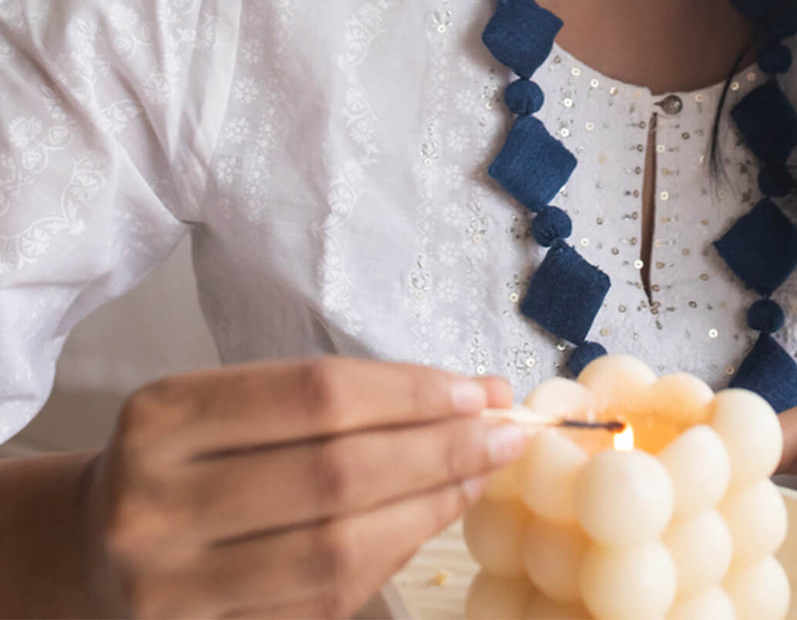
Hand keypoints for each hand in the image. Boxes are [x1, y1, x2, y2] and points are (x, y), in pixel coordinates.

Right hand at [78, 357, 522, 618]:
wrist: (100, 539)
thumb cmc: (193, 451)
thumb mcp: (234, 403)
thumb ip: (340, 399)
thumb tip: (473, 396)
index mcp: (165, 416)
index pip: (316, 394)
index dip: (411, 392)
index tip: (479, 390)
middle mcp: (155, 502)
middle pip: (335, 472)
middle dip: (439, 450)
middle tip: (504, 432)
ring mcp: (172, 585)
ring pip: (338, 547)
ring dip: (433, 506)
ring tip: (482, 473)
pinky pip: (327, 599)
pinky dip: (395, 553)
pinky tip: (434, 517)